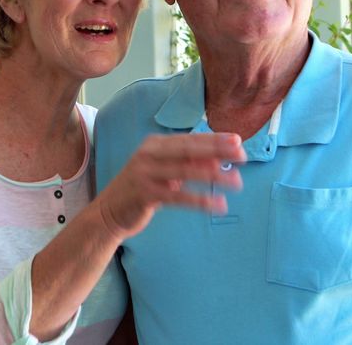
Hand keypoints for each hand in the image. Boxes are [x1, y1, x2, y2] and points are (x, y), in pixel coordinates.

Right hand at [95, 133, 245, 240]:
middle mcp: (149, 154)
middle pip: (189, 150)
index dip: (215, 139)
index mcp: (155, 144)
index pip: (190, 139)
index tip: (238, 141)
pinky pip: (178, 197)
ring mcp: (145, 173)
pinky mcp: (145, 194)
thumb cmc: (143, 189)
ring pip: (186, 171)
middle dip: (217, 151)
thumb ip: (187, 165)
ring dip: (214, 177)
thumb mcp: (164, 172)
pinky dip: (200, 201)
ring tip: (237, 183)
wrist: (110, 212)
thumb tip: (218, 162)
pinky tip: (218, 205)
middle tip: (242, 155)